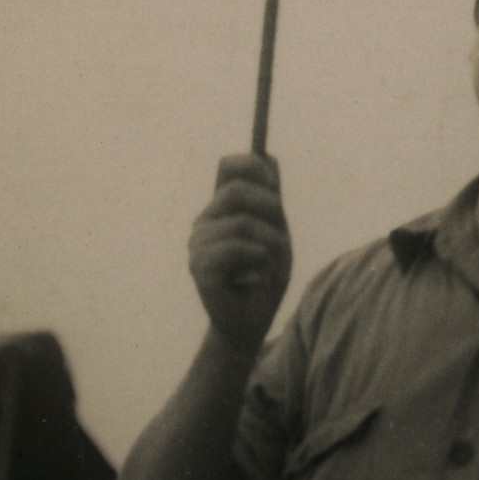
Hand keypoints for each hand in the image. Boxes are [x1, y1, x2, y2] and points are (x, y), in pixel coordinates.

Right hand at [188, 153, 291, 353]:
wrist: (252, 321)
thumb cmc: (265, 277)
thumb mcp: (276, 234)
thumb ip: (271, 202)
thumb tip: (270, 158)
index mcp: (221, 210)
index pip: (229, 167)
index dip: (253, 166)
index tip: (276, 185)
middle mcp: (204, 222)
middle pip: (236, 191)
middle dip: (270, 211)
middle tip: (280, 239)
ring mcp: (197, 244)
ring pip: (243, 223)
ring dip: (270, 246)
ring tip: (266, 267)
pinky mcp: (198, 267)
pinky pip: (237, 248)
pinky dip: (259, 262)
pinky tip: (254, 279)